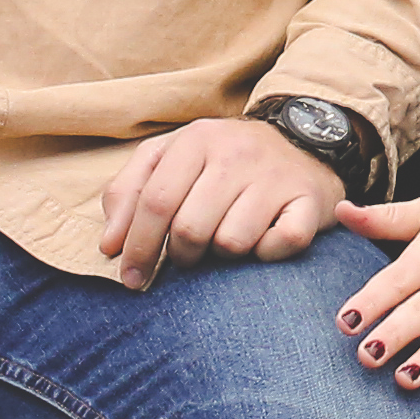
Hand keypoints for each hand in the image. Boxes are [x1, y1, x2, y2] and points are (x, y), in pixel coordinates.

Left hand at [92, 116, 350, 289]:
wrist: (300, 140)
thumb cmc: (220, 160)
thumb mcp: (170, 158)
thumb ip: (129, 192)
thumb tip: (109, 246)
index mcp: (197, 139)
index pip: (155, 201)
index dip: (137, 247)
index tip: (131, 278)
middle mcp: (237, 153)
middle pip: (189, 229)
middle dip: (181, 256)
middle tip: (187, 255)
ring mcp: (275, 176)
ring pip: (232, 243)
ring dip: (223, 253)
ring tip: (227, 236)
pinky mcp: (309, 200)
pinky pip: (280, 245)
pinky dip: (267, 253)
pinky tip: (263, 240)